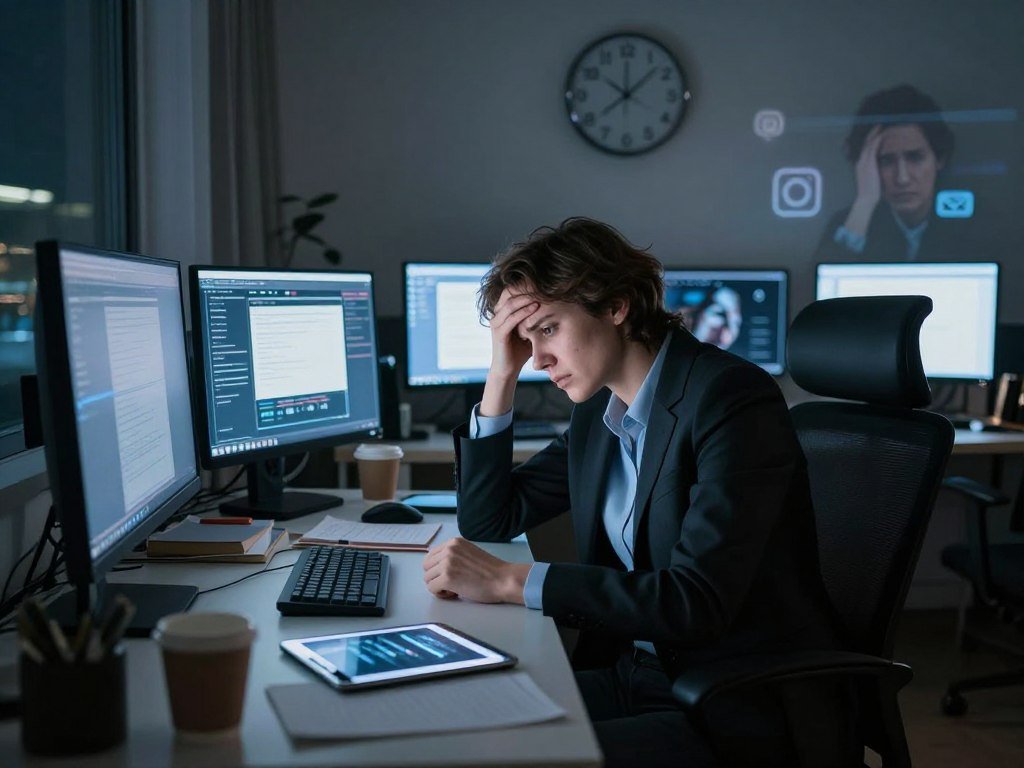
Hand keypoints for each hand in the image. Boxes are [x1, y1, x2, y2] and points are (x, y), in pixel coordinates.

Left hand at [422, 537, 529, 603]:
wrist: (503, 579)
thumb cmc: (491, 571)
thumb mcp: (468, 554)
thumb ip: (453, 555)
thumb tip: (437, 566)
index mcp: (454, 542)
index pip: (431, 555)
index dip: (437, 569)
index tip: (450, 575)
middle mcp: (448, 549)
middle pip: (426, 567)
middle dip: (435, 577)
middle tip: (451, 583)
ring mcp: (447, 563)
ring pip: (427, 578)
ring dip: (438, 586)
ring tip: (455, 589)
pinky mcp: (447, 577)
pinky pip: (431, 588)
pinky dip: (441, 594)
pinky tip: (455, 593)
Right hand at [480, 288, 537, 415]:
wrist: (508, 369)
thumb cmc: (521, 349)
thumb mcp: (530, 328)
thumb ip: (537, 316)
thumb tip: (556, 305)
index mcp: (502, 311)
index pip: (512, 290)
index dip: (526, 283)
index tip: (543, 280)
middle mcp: (496, 314)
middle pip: (509, 292)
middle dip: (526, 286)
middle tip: (543, 282)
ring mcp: (496, 323)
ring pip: (510, 303)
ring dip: (526, 297)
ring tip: (541, 292)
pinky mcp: (498, 333)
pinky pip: (511, 318)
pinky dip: (524, 311)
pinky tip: (536, 307)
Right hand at [853, 125, 884, 207]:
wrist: (866, 198)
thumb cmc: (870, 192)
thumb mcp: (871, 179)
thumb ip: (873, 172)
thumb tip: (879, 170)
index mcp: (860, 165)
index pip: (865, 150)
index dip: (870, 141)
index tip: (877, 134)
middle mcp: (860, 162)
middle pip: (865, 144)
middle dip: (871, 134)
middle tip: (878, 126)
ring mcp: (864, 162)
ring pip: (868, 143)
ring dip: (874, 134)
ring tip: (880, 126)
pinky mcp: (869, 163)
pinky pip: (873, 147)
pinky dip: (877, 139)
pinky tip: (882, 134)